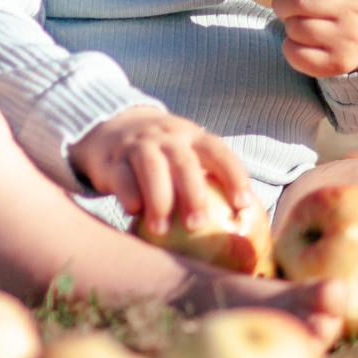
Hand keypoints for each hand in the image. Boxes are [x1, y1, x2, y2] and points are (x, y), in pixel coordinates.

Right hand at [68, 107, 256, 238]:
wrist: (116, 127)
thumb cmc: (166, 157)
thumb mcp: (187, 156)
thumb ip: (208, 182)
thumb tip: (243, 229)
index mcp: (193, 138)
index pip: (218, 152)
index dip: (233, 175)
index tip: (242, 204)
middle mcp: (168, 138)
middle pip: (184, 162)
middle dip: (192, 194)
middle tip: (197, 226)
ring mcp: (139, 145)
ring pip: (151, 167)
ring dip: (158, 199)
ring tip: (161, 230)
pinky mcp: (113, 159)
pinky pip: (121, 176)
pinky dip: (128, 193)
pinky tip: (134, 212)